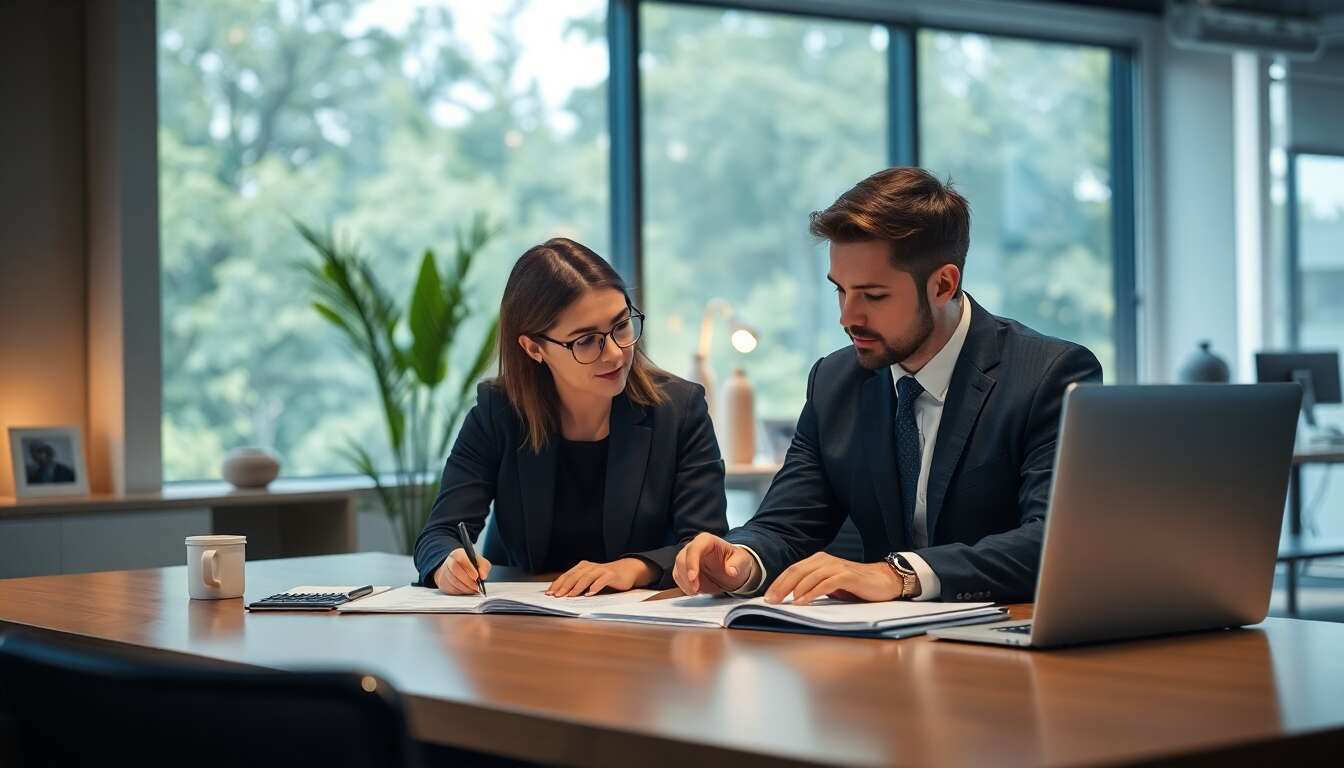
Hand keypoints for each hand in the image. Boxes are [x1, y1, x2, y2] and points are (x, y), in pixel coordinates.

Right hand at [434, 548, 492, 594]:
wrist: (456, 569)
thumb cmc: (469, 565)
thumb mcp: (479, 561)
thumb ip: (484, 566)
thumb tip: (483, 576)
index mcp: (458, 553)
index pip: (461, 559)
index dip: (469, 568)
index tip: (477, 576)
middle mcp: (449, 561)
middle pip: (455, 570)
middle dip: (468, 580)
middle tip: (477, 586)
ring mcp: (444, 573)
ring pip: (453, 582)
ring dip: (466, 588)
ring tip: (474, 589)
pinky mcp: (443, 583)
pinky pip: (451, 589)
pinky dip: (461, 591)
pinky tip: (467, 590)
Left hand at [546, 558, 656, 596]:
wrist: (627, 570)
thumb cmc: (605, 576)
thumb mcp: (590, 579)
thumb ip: (578, 584)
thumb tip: (562, 595)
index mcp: (582, 567)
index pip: (567, 575)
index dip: (557, 584)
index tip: (549, 593)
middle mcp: (590, 567)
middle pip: (574, 576)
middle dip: (564, 586)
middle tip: (557, 596)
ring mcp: (601, 570)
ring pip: (586, 577)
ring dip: (577, 587)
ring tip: (570, 596)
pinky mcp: (611, 574)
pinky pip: (602, 580)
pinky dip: (595, 586)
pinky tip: (590, 594)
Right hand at [673, 533, 757, 595]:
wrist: (732, 569)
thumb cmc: (736, 561)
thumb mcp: (742, 561)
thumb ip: (737, 564)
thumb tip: (731, 571)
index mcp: (707, 541)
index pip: (694, 548)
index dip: (691, 563)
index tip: (693, 578)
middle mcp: (694, 547)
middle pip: (682, 559)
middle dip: (686, 576)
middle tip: (696, 590)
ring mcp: (687, 558)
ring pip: (678, 569)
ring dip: (684, 583)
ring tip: (696, 592)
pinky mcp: (684, 569)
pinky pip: (678, 577)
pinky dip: (683, 586)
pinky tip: (693, 591)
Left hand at [764, 552, 908, 604]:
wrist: (885, 580)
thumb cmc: (856, 586)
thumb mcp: (831, 585)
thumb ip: (814, 587)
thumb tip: (791, 599)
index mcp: (819, 561)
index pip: (793, 570)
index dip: (778, 583)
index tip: (767, 597)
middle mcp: (825, 560)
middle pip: (796, 572)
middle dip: (780, 587)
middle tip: (769, 601)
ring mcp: (837, 566)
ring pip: (809, 576)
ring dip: (794, 590)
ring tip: (783, 603)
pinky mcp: (847, 575)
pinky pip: (825, 583)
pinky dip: (812, 592)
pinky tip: (803, 601)